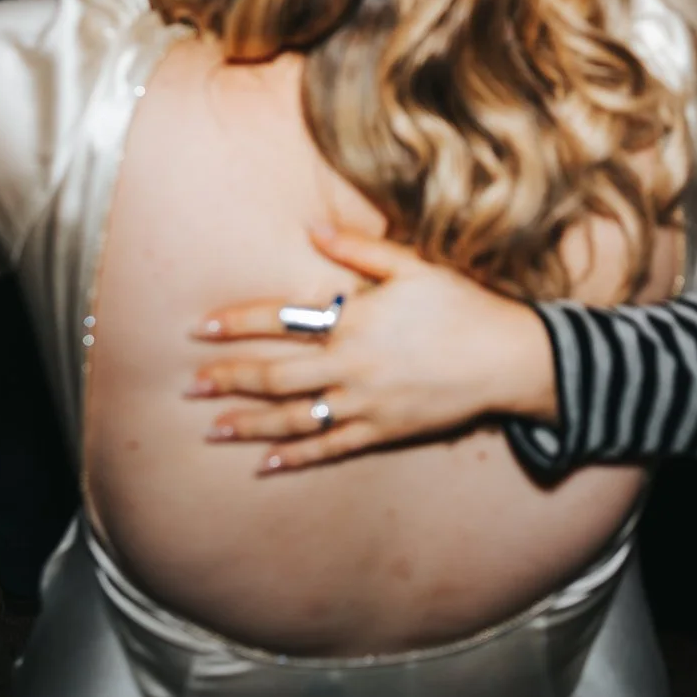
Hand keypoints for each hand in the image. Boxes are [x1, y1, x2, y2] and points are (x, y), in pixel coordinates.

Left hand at [189, 224, 556, 472]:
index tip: (200, 328)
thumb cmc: (462, 306)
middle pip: (275, 375)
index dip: (237, 323)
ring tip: (212, 429)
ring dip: (250, 423)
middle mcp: (351, 365)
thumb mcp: (414, 266)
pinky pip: (330, 448)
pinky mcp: (382, 432)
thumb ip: (361, 251)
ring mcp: (365, 404)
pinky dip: (295, 457)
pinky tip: (264, 465)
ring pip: (294, 418)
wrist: (508, 359)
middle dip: (229, 379)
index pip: (281, 320)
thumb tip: (314, 231)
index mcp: (354, 320)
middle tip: (188, 386)